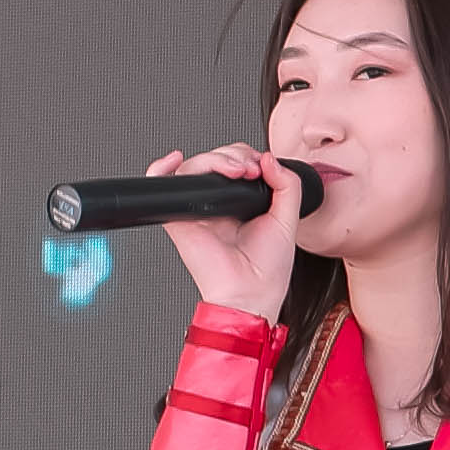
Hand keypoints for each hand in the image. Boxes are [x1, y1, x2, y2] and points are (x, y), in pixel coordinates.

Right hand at [151, 142, 303, 318]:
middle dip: (235, 155)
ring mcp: (196, 211)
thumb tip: (269, 159)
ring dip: (215, 159)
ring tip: (236, 171)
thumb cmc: (266, 271)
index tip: (263, 166)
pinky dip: (161, 168)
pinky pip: (164, 186)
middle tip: (250, 170)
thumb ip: (288, 184)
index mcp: (239, 204)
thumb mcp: (287, 219)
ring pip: (194, 167)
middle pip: (214, 160)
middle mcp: (217, 206)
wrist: (251, 294)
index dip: (247, 156)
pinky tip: (176, 159)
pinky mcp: (179, 219)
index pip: (235, 163)